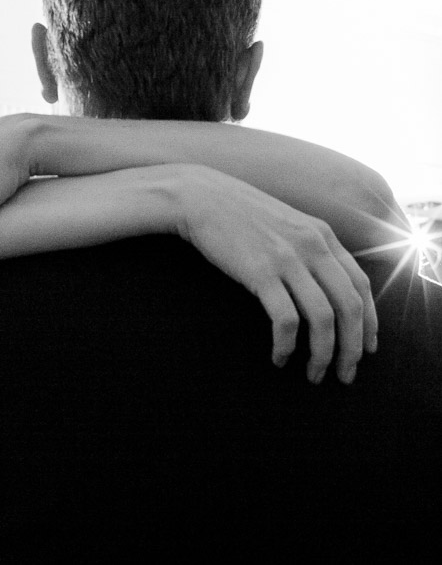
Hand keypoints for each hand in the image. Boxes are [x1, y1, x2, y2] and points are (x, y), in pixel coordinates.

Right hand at [177, 166, 377, 383]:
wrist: (202, 197)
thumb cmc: (240, 214)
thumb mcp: (287, 223)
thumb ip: (310, 248)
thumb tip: (325, 287)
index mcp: (323, 235)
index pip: (362, 284)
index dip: (370, 322)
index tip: (367, 348)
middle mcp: (313, 246)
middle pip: (350, 306)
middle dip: (352, 348)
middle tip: (345, 374)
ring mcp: (287, 258)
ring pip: (323, 318)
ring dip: (323, 354)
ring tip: (314, 374)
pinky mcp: (260, 272)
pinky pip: (286, 320)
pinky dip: (287, 345)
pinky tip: (279, 357)